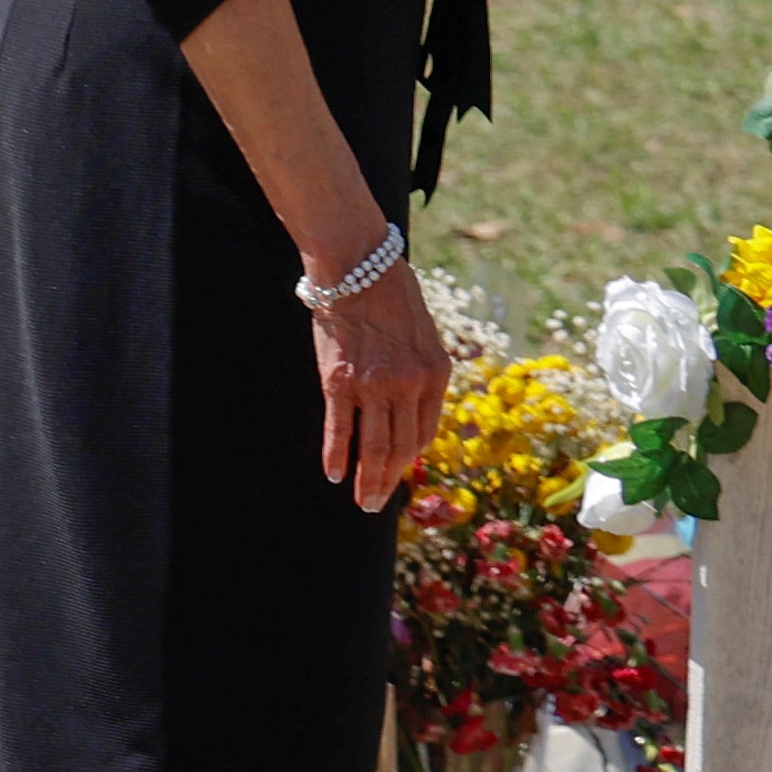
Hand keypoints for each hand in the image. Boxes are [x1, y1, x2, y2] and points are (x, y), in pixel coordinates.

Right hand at [310, 257, 446, 512]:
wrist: (359, 267)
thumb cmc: (392, 296)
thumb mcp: (424, 335)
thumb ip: (421, 371)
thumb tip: (411, 407)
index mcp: (437, 373)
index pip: (424, 430)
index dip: (410, 457)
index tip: (399, 473)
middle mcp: (410, 383)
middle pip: (401, 446)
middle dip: (389, 480)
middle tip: (376, 504)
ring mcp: (374, 385)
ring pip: (373, 445)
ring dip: (367, 479)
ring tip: (361, 502)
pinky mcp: (339, 381)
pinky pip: (339, 428)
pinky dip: (336, 455)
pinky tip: (334, 475)